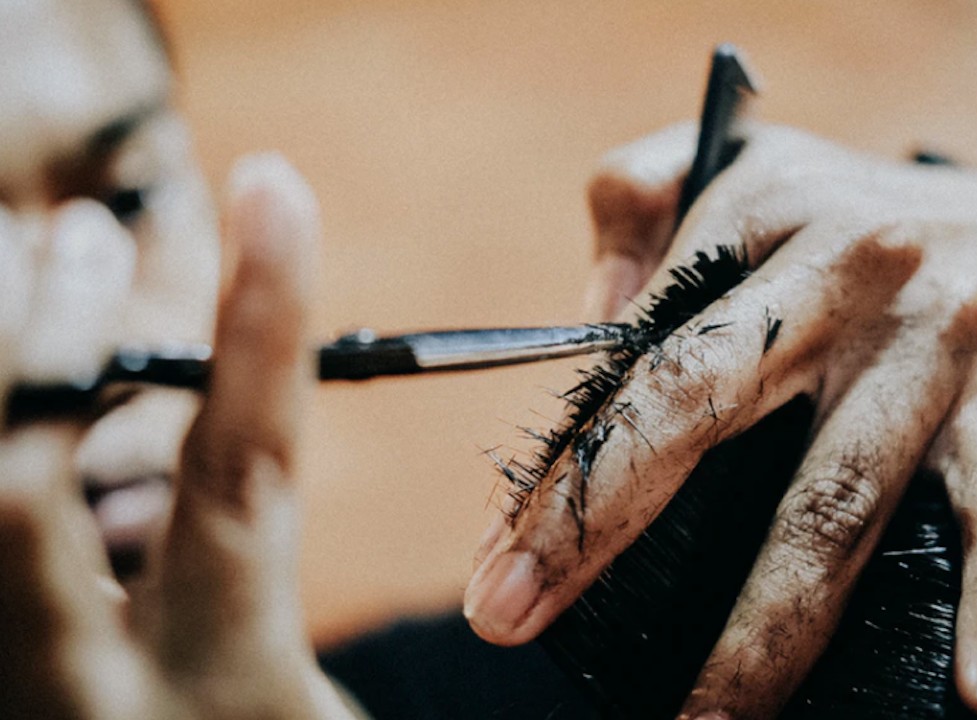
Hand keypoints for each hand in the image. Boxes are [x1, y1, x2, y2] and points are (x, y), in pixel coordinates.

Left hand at [0, 156, 357, 719]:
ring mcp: (12, 697)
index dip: (259, 321)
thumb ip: (240, 583)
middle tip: (88, 232)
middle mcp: (87, 701)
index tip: (272, 188)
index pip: (240, 473)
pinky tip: (0, 392)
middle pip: (19, 488)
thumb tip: (204, 435)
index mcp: (226, 693)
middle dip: (56, 337)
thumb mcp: (282, 697)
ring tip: (25, 266)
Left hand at [466, 123, 976, 718]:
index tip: (497, 554)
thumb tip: (586, 314)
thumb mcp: (753, 167)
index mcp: (764, 209)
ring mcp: (934, 346)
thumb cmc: (864, 224)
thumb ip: (644, 199)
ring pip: (833, 498)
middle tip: (512, 614)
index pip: (637, 345)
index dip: (563, 456)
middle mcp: (847, 271)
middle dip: (598, 520)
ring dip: (764, 625)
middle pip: (702, 402)